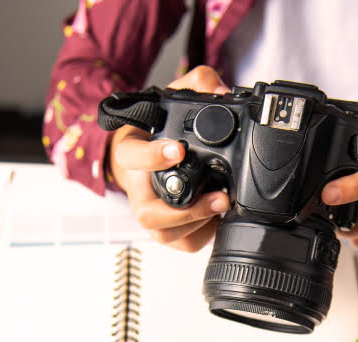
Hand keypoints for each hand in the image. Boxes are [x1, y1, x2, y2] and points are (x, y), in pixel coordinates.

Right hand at [107, 66, 231, 251]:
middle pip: (149, 214)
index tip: (177, 150)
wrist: (147, 157)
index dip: (153, 157)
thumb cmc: (159, 130)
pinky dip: (204, 235)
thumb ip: (197, 84)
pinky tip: (220, 219)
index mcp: (132, 155)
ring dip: (199, 224)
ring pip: (166, 233)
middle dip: (186, 210)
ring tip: (225, 205)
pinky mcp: (168, 232)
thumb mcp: (173, 98)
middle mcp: (138, 190)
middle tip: (220, 197)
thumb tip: (222, 90)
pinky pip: (184, 243)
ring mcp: (151, 215)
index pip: (132, 158)